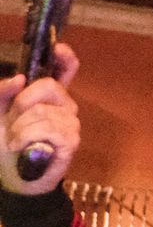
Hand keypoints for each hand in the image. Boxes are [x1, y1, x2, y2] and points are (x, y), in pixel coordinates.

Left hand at [0, 43, 80, 195]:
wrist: (11, 177)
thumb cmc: (5, 143)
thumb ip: (2, 92)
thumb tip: (18, 79)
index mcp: (49, 97)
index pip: (66, 71)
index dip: (65, 58)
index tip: (58, 49)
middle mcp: (65, 107)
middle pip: (50, 86)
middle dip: (22, 102)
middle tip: (12, 121)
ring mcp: (70, 124)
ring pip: (43, 111)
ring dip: (19, 127)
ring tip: (15, 140)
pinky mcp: (71, 141)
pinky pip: (48, 128)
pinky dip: (27, 137)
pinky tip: (21, 147)